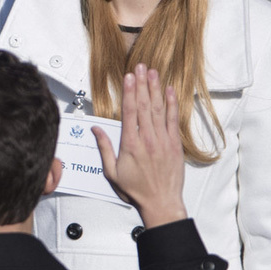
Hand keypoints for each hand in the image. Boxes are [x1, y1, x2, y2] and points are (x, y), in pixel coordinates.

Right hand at [92, 64, 186, 228]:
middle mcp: (148, 139)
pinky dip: (171, 104)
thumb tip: (95, 129)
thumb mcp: (111, 172)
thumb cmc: (135, 190)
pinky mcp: (174, 144)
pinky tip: (169, 91)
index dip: (129, 92)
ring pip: (158, 109)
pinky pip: (173, 120)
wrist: (161, 202)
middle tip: (140, 66)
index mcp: (131, 144)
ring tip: (153, 72)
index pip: (129, 112)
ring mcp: (163, 140)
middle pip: (144, 105)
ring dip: (155, 89)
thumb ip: (104, 148)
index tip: (128, 77)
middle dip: (141, 84)